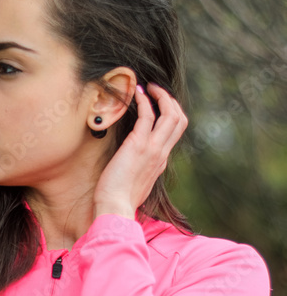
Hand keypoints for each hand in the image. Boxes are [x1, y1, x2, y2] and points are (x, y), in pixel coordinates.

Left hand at [93, 83, 187, 216]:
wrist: (115, 208)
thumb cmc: (119, 199)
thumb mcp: (135, 182)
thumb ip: (138, 169)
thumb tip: (130, 163)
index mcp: (161, 161)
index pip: (175, 132)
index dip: (171, 114)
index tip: (159, 104)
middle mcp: (161, 153)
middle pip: (179, 119)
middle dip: (171, 100)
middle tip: (157, 91)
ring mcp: (153, 149)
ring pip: (170, 114)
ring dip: (161, 96)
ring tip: (150, 87)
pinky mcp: (138, 145)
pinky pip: (147, 116)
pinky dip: (144, 101)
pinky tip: (138, 93)